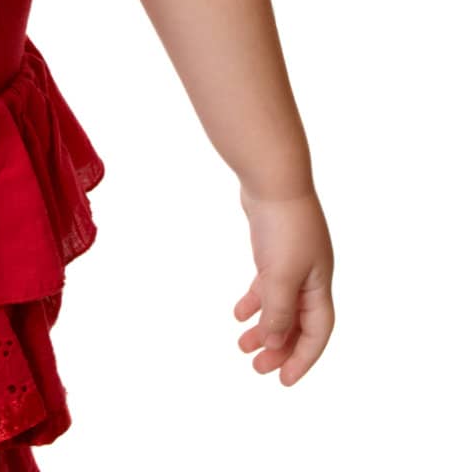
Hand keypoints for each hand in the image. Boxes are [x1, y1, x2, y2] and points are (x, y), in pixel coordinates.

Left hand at [233, 184, 334, 384]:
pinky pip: (267, 284)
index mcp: (319, 284)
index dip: (303, 358)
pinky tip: (238, 314)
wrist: (272, 178)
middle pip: (299, 322)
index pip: (318, 332)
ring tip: (242, 345)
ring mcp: (293, 261)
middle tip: (256, 368)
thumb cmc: (283, 224)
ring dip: (264, 326)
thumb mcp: (280, 274)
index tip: (283, 380)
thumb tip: (273, 343)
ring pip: (281, 304)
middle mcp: (310, 275)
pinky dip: (254, 300)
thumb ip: (278, 311)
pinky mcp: (274, 248)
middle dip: (280, 347)